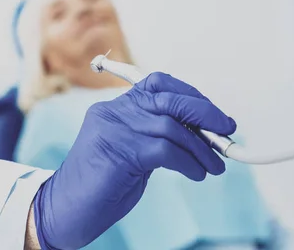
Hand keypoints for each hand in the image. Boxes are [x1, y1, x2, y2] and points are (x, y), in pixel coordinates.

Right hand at [32, 72, 236, 248]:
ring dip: (202, 147)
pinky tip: (197, 174)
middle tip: (227, 129)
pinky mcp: (120, 151)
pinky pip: (167, 150)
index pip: (157, 84)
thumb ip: (156, 136)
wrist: (66, 210)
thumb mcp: (132, 152)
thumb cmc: (102, 185)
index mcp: (115, 108)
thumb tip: (201, 132)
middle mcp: (113, 111)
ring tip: (214, 165)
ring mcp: (114, 129)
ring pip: (171, 126)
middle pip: (166, 96)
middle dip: (204, 111)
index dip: (189, 94)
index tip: (213, 114)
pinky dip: (190, 162)